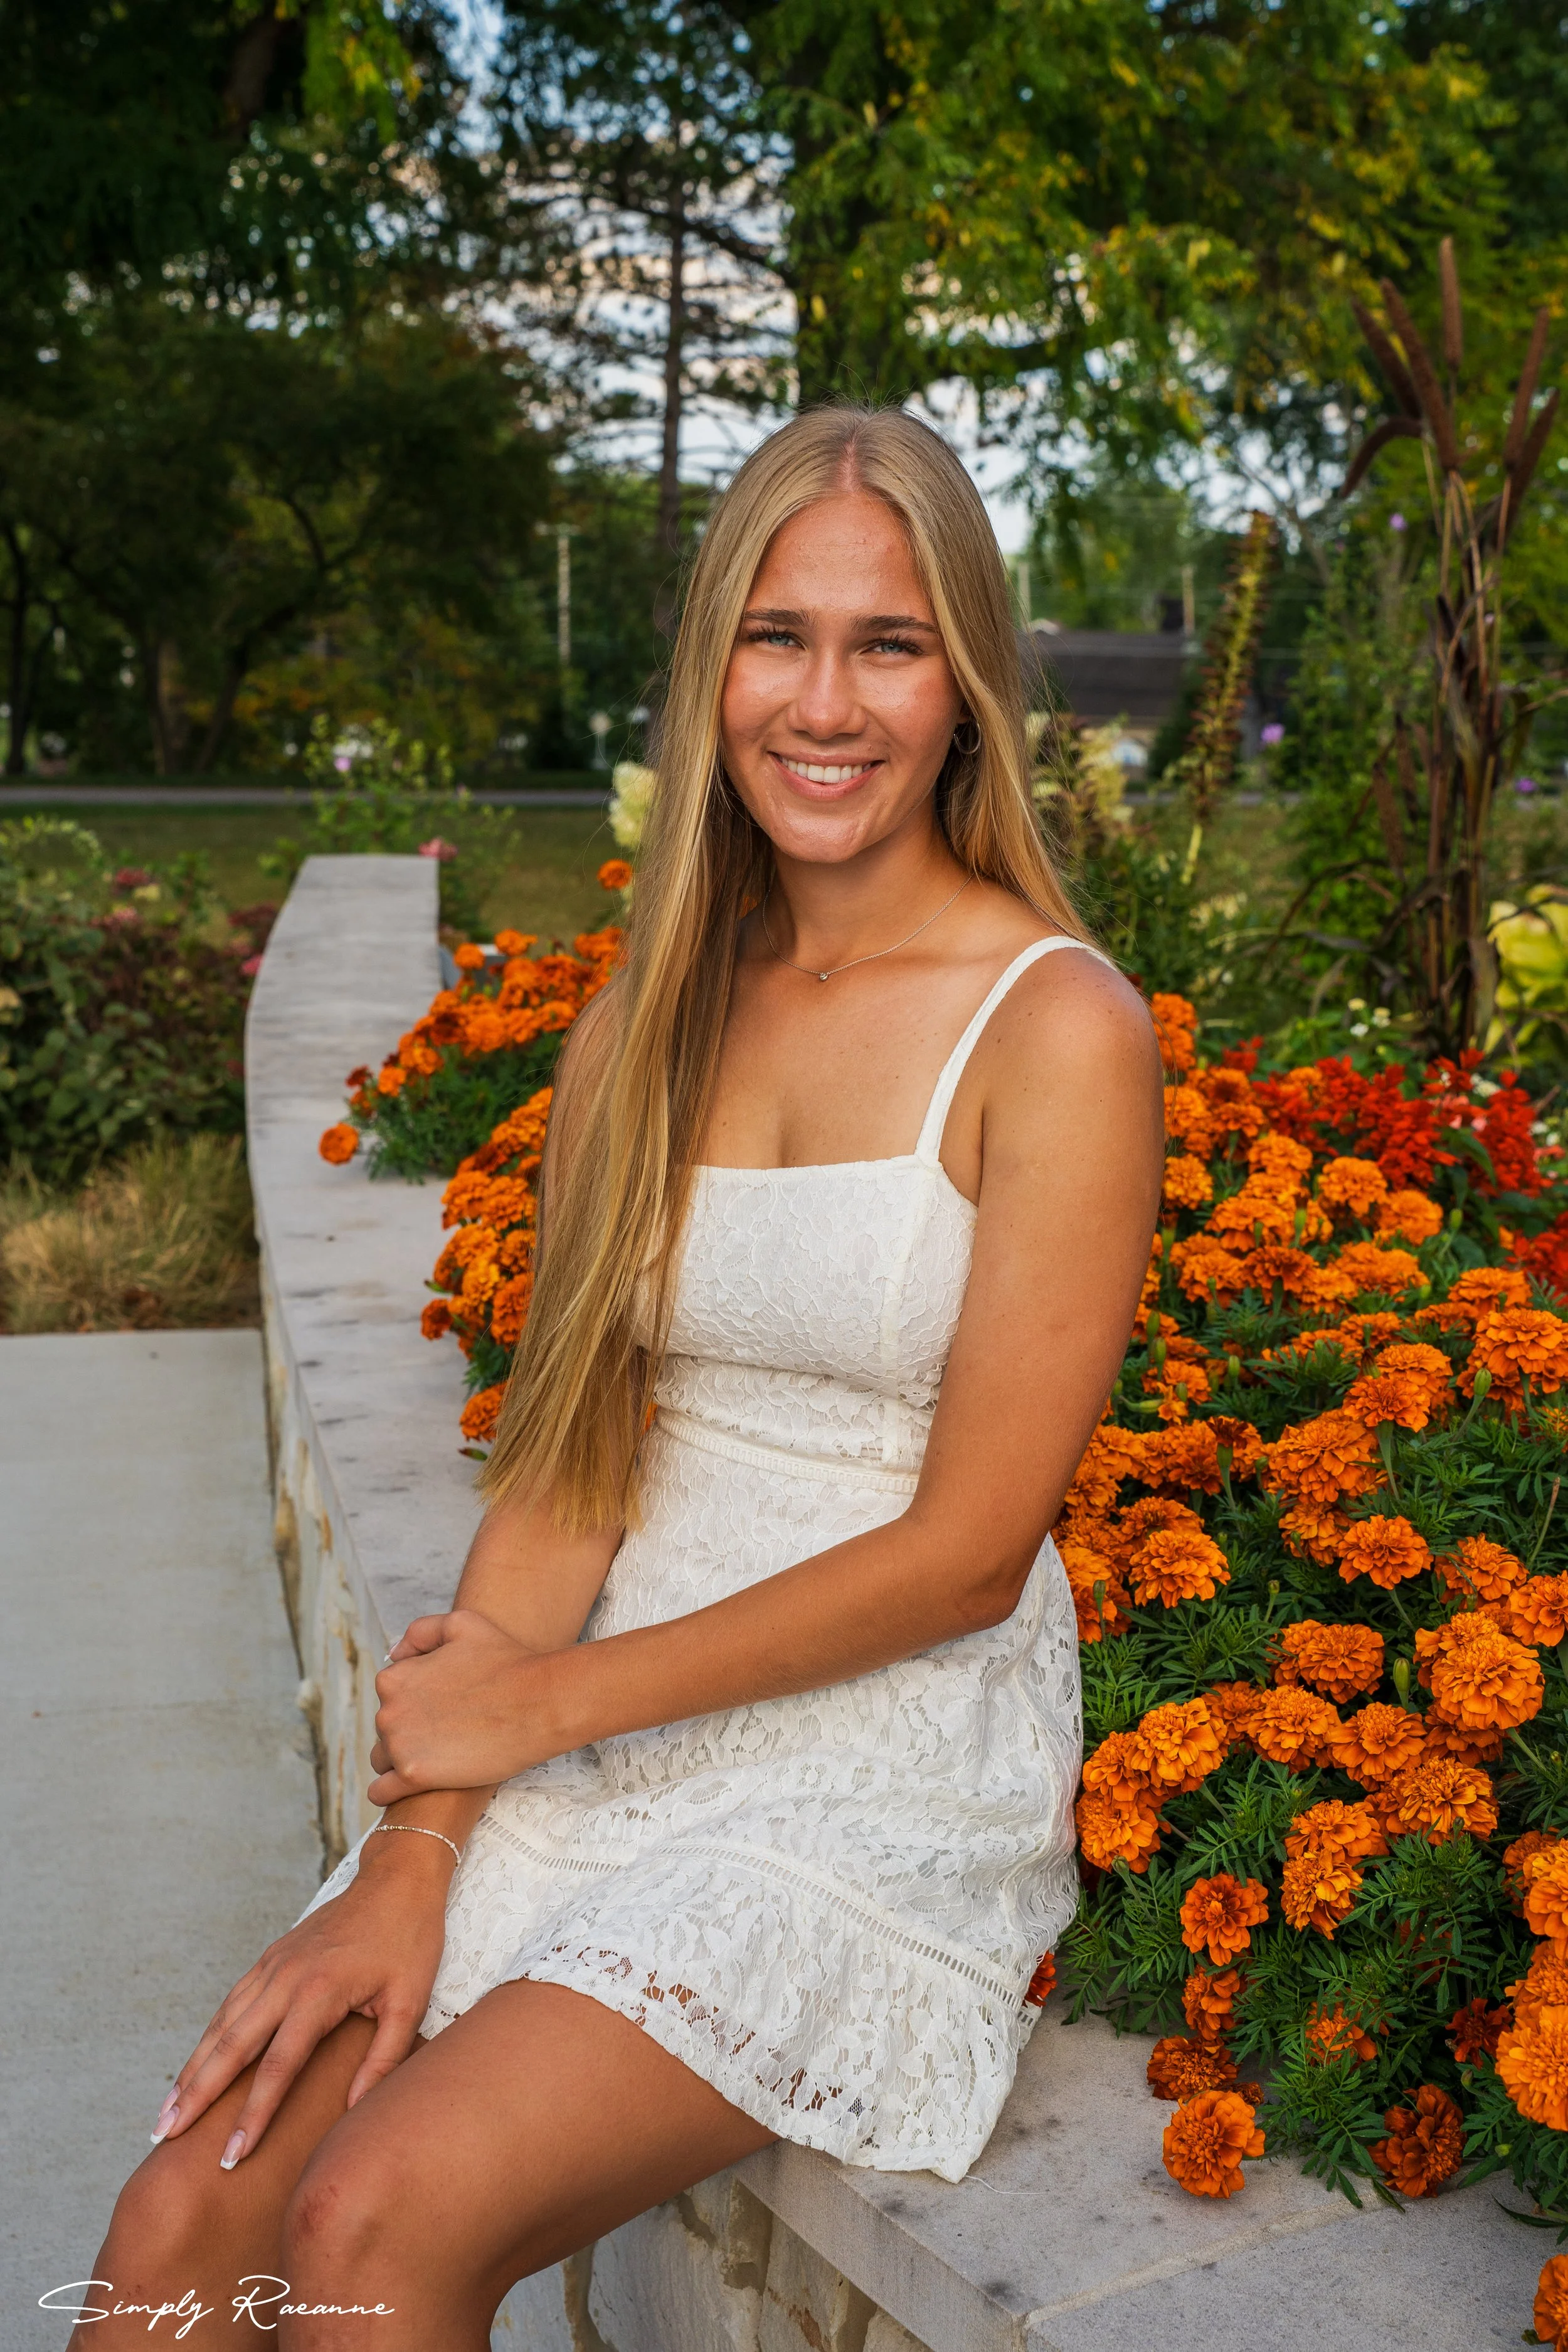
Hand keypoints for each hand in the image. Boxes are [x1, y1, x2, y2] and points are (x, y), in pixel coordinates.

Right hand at [154, 1836, 450, 2163]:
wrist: (397, 1881)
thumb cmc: (410, 1943)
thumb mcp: (411, 2002)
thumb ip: (383, 2059)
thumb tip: (353, 2112)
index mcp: (320, 1993)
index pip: (278, 2067)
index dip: (253, 2114)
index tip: (231, 2156)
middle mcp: (285, 1979)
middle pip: (231, 2046)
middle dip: (196, 2096)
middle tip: (165, 2139)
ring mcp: (272, 1965)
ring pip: (221, 2024)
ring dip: (192, 2069)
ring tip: (165, 2113)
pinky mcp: (269, 1958)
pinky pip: (230, 2004)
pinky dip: (207, 2037)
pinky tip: (194, 2066)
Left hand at [367, 1607, 559, 1802]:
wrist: (539, 1704)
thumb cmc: (507, 1661)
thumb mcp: (462, 1624)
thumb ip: (420, 1633)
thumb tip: (394, 1655)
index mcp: (395, 1678)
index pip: (390, 1697)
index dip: (417, 1702)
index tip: (443, 1708)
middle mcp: (388, 1712)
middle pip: (386, 1729)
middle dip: (411, 1730)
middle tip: (450, 1731)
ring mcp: (399, 1746)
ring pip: (384, 1760)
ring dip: (404, 1759)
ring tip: (441, 1758)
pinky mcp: (414, 1777)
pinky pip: (382, 1792)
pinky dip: (390, 1792)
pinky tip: (414, 1787)